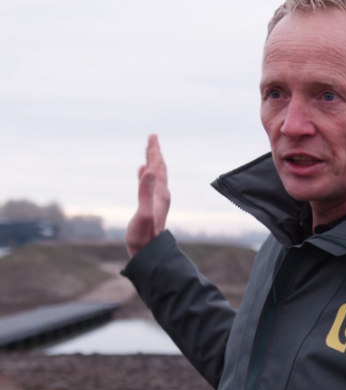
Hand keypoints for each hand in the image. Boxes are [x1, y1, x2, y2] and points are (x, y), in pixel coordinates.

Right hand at [125, 134, 170, 256]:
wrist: (149, 252)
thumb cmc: (144, 236)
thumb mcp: (144, 213)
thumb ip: (145, 192)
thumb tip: (147, 170)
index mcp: (159, 193)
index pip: (158, 167)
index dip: (154, 152)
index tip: (152, 137)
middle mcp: (160, 194)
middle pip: (158, 169)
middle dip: (155, 153)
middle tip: (152, 138)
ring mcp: (156, 200)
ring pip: (154, 176)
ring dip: (151, 162)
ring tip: (148, 151)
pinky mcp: (150, 206)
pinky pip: (148, 185)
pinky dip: (145, 175)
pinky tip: (141, 171)